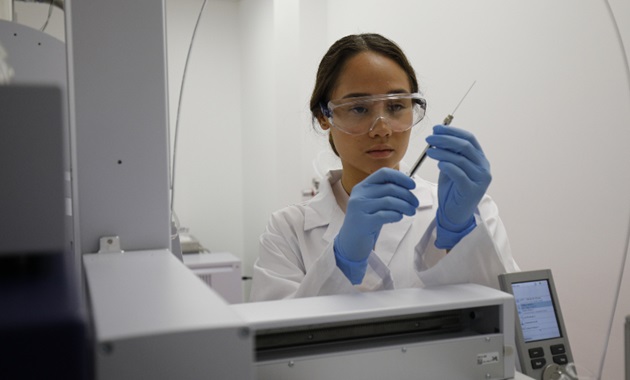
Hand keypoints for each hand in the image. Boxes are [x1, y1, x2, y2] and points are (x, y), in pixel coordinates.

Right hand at [335, 168, 418, 283]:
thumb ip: (385, 193)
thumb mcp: (372, 203)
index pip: (383, 173)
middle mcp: (359, 195)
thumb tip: (408, 185)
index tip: (412, 186)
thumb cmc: (366, 221)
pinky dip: (396, 215)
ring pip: (389, 201)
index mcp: (362, 187)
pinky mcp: (363, 222)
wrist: (350, 242)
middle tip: (415, 203)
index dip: (401, 177)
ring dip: (405, 206)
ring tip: (411, 212)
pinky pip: (385, 215)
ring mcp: (359, 208)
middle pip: (390, 188)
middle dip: (407, 195)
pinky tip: (399, 218)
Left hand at [425, 125, 491, 248]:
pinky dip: (447, 167)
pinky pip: (459, 174)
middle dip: (445, 139)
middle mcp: (483, 167)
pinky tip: (438, 164)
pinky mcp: (472, 190)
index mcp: (480, 159)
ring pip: (461, 159)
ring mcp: (480, 179)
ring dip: (442, 152)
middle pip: (465, 146)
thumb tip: (439, 135)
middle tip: (429, 138)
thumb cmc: (452, 190)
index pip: (469, 138)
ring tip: (429, 151)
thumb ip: (450, 153)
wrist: (455, 214)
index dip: (452, 131)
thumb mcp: (451, 168)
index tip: (436, 128)